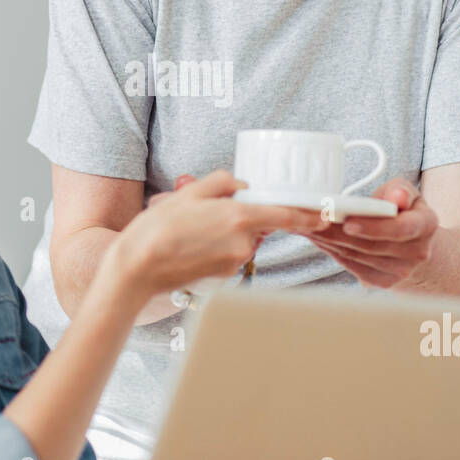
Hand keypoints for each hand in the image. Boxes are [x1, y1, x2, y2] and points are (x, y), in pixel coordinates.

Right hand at [109, 170, 327, 298]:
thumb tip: (239, 185)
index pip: (286, 216)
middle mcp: (243, 243)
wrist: (136, 269)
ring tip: (193, 230)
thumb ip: (221, 183)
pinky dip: (218, 247)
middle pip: (258, 226)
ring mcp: (234, 263)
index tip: (323, 214)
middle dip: (244, 217)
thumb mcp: (189, 193)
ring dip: (228, 232)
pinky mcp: (223, 277)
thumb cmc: (158, 230)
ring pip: (242, 240)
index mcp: (238, 218)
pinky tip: (192, 245)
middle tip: (209, 215)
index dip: (308, 215)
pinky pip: (230, 255)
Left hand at [305, 177, 437, 288]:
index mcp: (426, 226)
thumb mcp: (407, 193)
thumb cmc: (406, 212)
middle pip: (371, 245)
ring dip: (327, 240)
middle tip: (312, 219)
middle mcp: (416, 253)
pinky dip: (330, 250)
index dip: (373, 227)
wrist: (416, 246)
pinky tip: (316, 237)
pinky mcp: (382, 281)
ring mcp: (399, 272)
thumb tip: (397, 198)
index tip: (348, 223)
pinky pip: (350, 264)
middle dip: (337, 232)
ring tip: (306, 225)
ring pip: (356, 255)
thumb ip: (400, 190)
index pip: (401, 229)